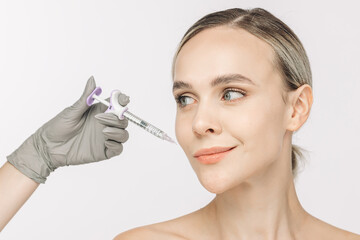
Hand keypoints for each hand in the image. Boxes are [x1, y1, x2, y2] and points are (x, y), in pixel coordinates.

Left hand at [7, 76, 129, 182]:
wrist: (49, 147)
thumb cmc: (58, 127)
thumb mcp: (72, 111)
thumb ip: (86, 97)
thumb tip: (92, 79)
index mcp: (98, 112)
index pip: (116, 104)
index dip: (122, 101)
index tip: (123, 100)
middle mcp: (104, 124)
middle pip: (122, 120)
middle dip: (118, 118)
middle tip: (101, 118)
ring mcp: (105, 138)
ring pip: (123, 134)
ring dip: (118, 131)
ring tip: (104, 131)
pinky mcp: (103, 151)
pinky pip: (118, 148)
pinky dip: (116, 145)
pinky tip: (106, 142)